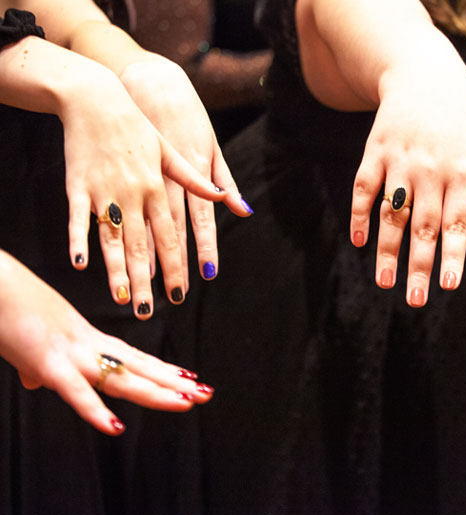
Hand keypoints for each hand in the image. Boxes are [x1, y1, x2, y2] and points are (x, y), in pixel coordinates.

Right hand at [0, 250, 212, 435]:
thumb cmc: (7, 309)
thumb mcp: (28, 344)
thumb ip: (37, 366)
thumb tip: (36, 382)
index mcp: (84, 339)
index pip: (132, 357)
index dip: (161, 370)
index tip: (188, 378)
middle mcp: (86, 344)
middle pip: (138, 367)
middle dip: (172, 383)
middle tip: (206, 392)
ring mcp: (71, 352)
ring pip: (121, 377)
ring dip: (155, 392)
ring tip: (186, 402)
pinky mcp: (47, 362)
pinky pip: (75, 391)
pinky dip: (94, 410)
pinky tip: (114, 427)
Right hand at [60, 67, 227, 318]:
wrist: (98, 98)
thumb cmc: (142, 125)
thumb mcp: (176, 149)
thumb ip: (200, 181)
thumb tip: (232, 203)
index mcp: (161, 187)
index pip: (174, 235)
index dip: (179, 264)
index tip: (184, 291)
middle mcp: (135, 193)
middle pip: (144, 244)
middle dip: (149, 279)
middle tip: (150, 310)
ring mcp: (106, 190)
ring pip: (113, 238)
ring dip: (118, 269)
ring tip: (123, 298)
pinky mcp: (78, 185)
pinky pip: (78, 218)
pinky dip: (79, 240)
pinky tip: (80, 264)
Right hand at [349, 63, 465, 306]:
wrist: (425, 73)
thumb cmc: (459, 120)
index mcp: (461, 171)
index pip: (457, 222)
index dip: (453, 255)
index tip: (449, 285)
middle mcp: (430, 169)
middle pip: (423, 225)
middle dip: (420, 266)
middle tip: (415, 299)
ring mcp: (399, 160)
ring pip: (391, 213)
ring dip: (387, 250)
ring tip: (384, 282)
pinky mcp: (374, 151)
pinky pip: (363, 188)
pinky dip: (359, 215)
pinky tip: (359, 241)